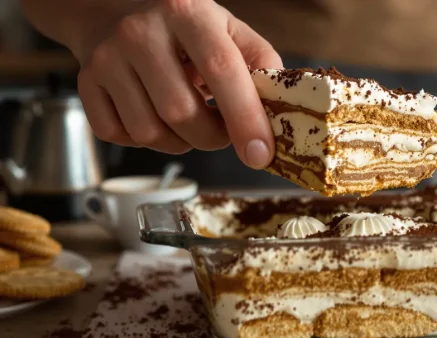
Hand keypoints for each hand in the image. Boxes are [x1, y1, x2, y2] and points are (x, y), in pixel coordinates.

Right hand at [73, 0, 281, 168]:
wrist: (113, 11)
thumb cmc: (184, 30)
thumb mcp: (228, 31)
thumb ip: (260, 64)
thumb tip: (281, 110)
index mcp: (187, 12)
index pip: (222, 70)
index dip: (245, 117)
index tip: (261, 154)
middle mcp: (141, 32)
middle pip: (182, 112)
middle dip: (212, 137)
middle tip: (222, 131)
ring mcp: (107, 57)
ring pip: (150, 132)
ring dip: (179, 142)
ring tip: (187, 119)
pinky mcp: (86, 83)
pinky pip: (120, 136)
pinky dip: (145, 140)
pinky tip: (154, 116)